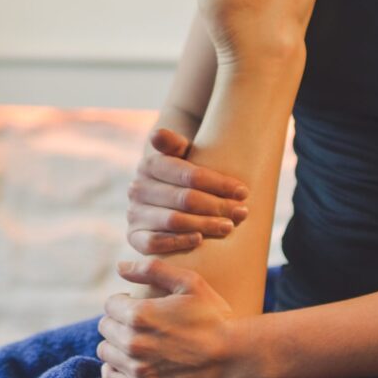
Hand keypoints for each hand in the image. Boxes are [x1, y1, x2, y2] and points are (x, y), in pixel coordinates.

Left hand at [96, 258, 247, 377]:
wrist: (234, 357)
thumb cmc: (213, 316)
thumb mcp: (189, 282)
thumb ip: (151, 269)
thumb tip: (120, 266)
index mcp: (139, 314)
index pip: (110, 305)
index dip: (124, 301)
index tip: (138, 304)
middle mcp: (133, 342)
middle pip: (105, 327)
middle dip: (118, 321)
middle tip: (140, 324)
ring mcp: (137, 368)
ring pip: (105, 351)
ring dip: (116, 344)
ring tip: (136, 342)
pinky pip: (110, 377)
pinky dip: (114, 368)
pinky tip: (129, 362)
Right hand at [126, 128, 249, 254]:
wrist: (166, 198)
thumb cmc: (184, 176)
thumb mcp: (182, 155)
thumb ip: (174, 143)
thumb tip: (159, 134)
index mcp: (149, 164)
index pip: (189, 175)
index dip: (218, 184)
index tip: (243, 192)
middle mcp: (137, 188)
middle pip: (185, 199)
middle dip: (217, 206)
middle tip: (242, 212)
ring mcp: (134, 213)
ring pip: (173, 220)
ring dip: (205, 224)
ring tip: (229, 226)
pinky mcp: (134, 236)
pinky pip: (154, 243)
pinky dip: (178, 241)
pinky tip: (200, 240)